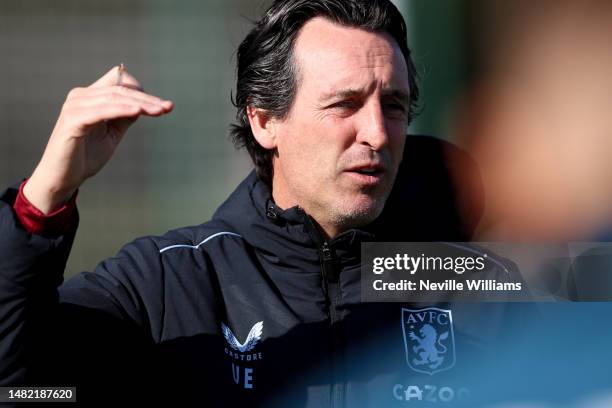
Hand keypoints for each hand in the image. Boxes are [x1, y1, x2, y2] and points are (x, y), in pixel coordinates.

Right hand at [24, 65, 172, 213]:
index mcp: (89, 97)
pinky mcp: (73, 121)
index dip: (141, 90)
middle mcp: (80, 96)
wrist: (63, 178)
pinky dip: (120, 110)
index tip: (163, 105)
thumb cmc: (86, 155)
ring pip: (114, 98)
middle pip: (121, 89)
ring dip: (140, 104)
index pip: (119, 81)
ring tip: (160, 111)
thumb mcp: (112, 133)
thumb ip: (124, 117)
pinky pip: (101, 111)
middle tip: (168, 107)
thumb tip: (143, 105)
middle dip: (147, 99)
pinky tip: (138, 113)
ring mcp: (75, 107)